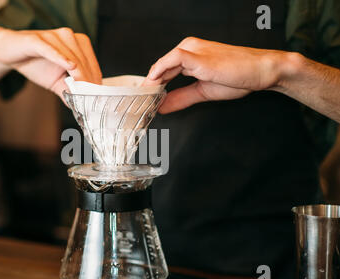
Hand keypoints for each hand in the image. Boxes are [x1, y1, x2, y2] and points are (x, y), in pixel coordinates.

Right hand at [0, 26, 101, 96]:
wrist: (9, 51)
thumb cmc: (35, 63)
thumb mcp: (55, 81)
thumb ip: (68, 91)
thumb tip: (81, 106)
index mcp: (77, 44)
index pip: (91, 64)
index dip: (95, 80)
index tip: (97, 96)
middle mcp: (68, 36)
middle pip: (83, 61)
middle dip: (88, 79)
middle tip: (89, 96)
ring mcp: (53, 36)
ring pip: (70, 55)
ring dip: (78, 72)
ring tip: (82, 87)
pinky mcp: (36, 39)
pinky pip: (51, 49)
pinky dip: (60, 57)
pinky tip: (69, 66)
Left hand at [145, 37, 284, 113]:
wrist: (260, 71)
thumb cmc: (237, 77)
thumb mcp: (202, 91)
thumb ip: (181, 98)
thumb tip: (162, 107)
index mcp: (190, 56)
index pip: (164, 70)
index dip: (152, 86)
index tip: (145, 101)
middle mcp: (189, 49)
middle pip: (160, 67)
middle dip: (148, 87)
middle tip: (139, 103)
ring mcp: (193, 51)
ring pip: (163, 64)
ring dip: (150, 82)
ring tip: (143, 99)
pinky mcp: (198, 56)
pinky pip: (172, 59)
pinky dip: (160, 72)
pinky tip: (153, 85)